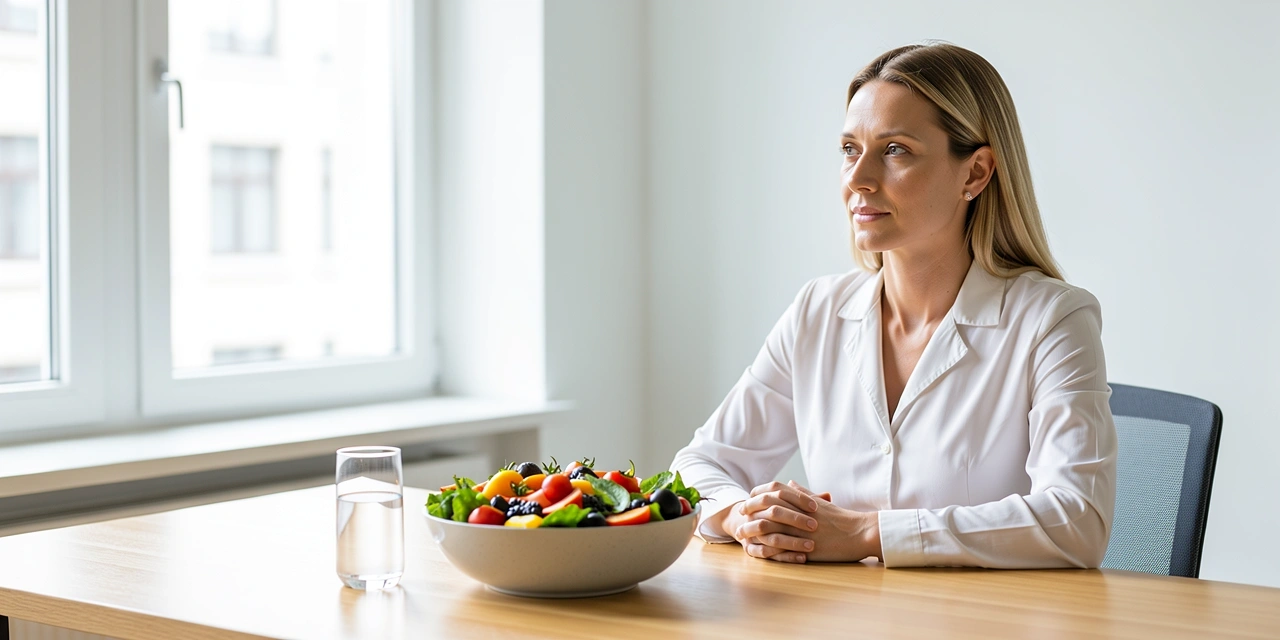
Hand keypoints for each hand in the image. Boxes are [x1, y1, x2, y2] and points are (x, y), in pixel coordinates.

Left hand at [733, 481, 881, 563]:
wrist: (860, 533)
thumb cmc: (842, 518)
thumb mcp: (821, 503)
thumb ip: (803, 493)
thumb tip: (790, 482)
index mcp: (801, 502)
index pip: (772, 496)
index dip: (755, 499)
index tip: (745, 503)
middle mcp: (799, 515)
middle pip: (766, 511)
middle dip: (749, 514)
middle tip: (738, 518)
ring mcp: (802, 532)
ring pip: (770, 530)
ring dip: (753, 532)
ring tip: (741, 536)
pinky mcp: (807, 548)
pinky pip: (782, 548)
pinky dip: (767, 548)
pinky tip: (758, 551)